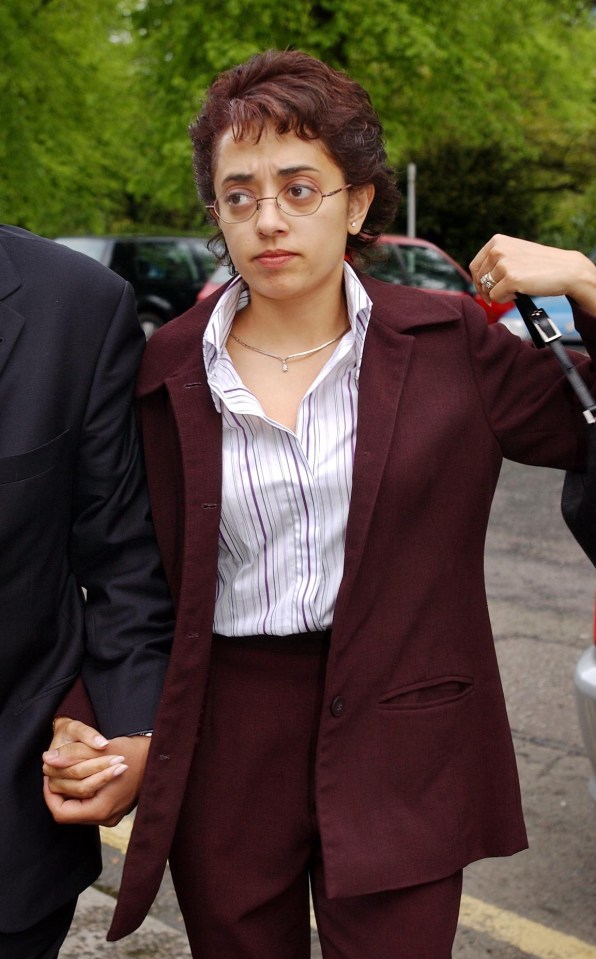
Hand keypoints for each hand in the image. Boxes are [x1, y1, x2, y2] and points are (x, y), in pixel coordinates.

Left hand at [43, 717, 150, 826]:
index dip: (50, 794)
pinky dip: (84, 792)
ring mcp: (112, 816)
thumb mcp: (99, 751)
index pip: (61, 812)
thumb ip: (71, 756)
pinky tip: (84, 776)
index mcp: (101, 809)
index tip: (50, 774)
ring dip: (71, 790)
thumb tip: (47, 760)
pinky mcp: (115, 811)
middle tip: (57, 770)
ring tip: (70, 770)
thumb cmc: (132, 752)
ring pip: (79, 808)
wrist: (160, 756)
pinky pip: (90, 806)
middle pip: (69, 811)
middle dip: (60, 790)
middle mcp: (106, 818)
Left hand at [470, 235, 595, 313]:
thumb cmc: (541, 264)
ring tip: (516, 289)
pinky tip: (519, 293)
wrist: (566, 269)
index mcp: (497, 241)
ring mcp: (503, 264)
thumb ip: (497, 260)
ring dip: (499, 294)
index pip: (474, 266)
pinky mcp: (510, 279)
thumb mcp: (515, 254)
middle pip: (479, 279)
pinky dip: (506, 300)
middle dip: (487, 291)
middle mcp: (498, 250)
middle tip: (502, 294)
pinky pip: (496, 298)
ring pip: (488, 289)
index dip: (478, 281)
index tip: (486, 289)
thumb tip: (478, 279)